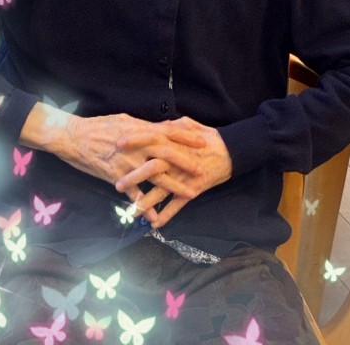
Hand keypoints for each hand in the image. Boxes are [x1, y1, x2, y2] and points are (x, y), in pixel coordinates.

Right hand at [45, 111, 205, 205]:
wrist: (75, 138)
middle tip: (202, 170)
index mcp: (141, 130)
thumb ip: (143, 127)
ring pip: (156, 175)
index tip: (203, 142)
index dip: (187, 137)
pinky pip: (134, 193)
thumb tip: (159, 128)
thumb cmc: (100, 126)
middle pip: (168, 153)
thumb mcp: (125, 120)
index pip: (169, 131)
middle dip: (187, 162)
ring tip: (189, 194)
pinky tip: (155, 216)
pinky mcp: (117, 177)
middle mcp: (138, 146)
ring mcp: (128, 163)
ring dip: (174, 186)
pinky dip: (144, 205)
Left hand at [115, 117, 232, 227]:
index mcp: (175, 142)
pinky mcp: (194, 190)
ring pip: (162, 191)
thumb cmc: (208, 137)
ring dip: (146, 202)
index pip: (151, 139)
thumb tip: (155, 126)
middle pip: (152, 168)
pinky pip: (178, 205)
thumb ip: (171, 126)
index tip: (117, 144)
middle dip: (134, 177)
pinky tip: (155, 224)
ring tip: (131, 211)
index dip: (135, 141)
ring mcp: (185, 177)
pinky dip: (167, 215)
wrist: (232, 151)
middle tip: (117, 184)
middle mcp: (178, 160)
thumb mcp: (190, 125)